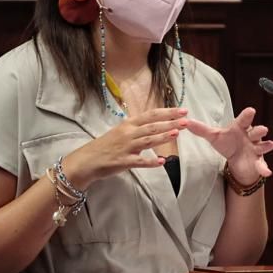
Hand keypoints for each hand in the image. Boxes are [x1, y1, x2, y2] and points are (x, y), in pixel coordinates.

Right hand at [63, 107, 188, 187]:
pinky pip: (139, 161)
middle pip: (152, 126)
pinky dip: (150, 161)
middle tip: (186, 120)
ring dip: (162, 137)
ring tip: (176, 133)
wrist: (87, 160)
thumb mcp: (121, 132)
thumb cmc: (105, 146)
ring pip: (147, 140)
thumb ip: (137, 128)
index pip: (151, 115)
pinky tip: (162, 162)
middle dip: (170, 122)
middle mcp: (128, 133)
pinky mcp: (123, 161)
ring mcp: (126, 147)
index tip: (182, 110)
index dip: (167, 112)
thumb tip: (155, 123)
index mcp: (128, 124)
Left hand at [186, 107, 272, 184]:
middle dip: (259, 130)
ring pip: (262, 145)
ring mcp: (255, 148)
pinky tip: (267, 172)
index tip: (251, 111)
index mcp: (240, 128)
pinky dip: (264, 168)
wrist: (237, 159)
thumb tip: (186, 122)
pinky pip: (262, 164)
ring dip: (265, 145)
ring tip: (270, 144)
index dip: (247, 115)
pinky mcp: (257, 161)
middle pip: (256, 131)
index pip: (244, 120)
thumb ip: (201, 130)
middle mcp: (250, 136)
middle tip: (262, 129)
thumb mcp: (214, 137)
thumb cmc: (228, 143)